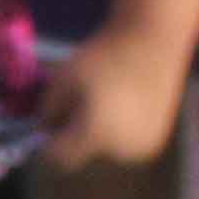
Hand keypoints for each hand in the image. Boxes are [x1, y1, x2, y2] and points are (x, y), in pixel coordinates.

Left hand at [39, 17, 189, 170]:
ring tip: (102, 104)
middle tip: (77, 107)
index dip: (48, 144)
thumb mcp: (62, 81)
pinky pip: (123, 147)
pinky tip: (122, 108)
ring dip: (95, 138)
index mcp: (96, 135)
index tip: (48, 124)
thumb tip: (44, 131)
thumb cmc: (104, 57)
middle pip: (82, 156)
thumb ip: (47, 112)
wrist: (153, 39)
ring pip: (103, 153)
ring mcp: (141, 148)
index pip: (60, 159)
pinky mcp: (154, 142)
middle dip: (73, 138)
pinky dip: (116, 135)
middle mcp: (121, 149)